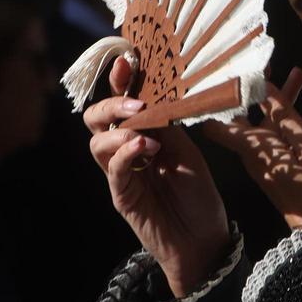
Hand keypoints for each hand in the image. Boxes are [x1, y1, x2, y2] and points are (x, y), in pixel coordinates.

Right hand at [84, 55, 229, 296]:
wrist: (205, 241)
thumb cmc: (199, 196)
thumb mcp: (188, 151)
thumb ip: (168, 126)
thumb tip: (152, 97)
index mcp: (146, 134)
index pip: (123, 103)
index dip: (121, 81)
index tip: (127, 60)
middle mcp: (128, 151)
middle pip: (96, 120)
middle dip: (110, 104)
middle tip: (134, 105)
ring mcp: (122, 174)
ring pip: (97, 143)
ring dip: (119, 131)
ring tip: (147, 135)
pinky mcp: (122, 196)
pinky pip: (114, 170)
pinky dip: (125, 154)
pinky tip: (143, 149)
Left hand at [203, 67, 301, 229]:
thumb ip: (283, 113)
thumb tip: (262, 86)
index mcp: (253, 146)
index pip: (215, 122)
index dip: (211, 99)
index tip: (212, 74)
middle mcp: (251, 151)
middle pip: (241, 115)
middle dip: (248, 87)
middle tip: (258, 59)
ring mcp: (263, 158)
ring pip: (259, 120)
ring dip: (271, 97)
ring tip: (292, 71)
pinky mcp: (275, 162)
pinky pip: (271, 131)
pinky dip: (280, 112)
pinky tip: (295, 95)